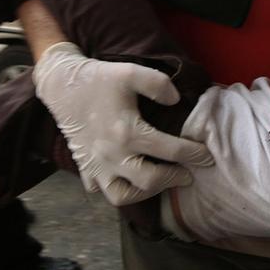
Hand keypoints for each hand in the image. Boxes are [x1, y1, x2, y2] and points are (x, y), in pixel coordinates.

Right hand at [33, 42, 212, 205]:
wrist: (61, 85)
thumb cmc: (98, 78)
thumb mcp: (131, 72)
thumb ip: (158, 84)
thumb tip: (177, 100)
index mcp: (128, 133)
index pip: (171, 151)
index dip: (194, 154)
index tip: (208, 157)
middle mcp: (112, 155)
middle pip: (150, 181)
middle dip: (174, 179)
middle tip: (188, 174)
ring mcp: (96, 165)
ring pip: (122, 196)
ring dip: (145, 193)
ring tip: (158, 181)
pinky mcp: (85, 167)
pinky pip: (101, 191)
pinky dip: (117, 189)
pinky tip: (128, 179)